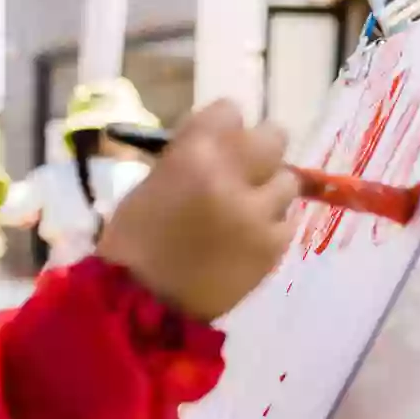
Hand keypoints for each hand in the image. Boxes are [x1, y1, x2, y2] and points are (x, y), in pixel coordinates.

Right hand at [96, 100, 298, 321]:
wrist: (142, 306)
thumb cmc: (132, 244)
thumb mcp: (149, 185)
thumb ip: (187, 157)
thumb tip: (215, 143)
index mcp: (194, 154)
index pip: (229, 111)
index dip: (222, 128)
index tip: (214, 144)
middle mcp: (234, 176)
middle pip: (273, 136)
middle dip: (258, 151)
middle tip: (244, 171)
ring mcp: (259, 213)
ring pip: (286, 181)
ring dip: (267, 192)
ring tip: (244, 213)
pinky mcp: (273, 247)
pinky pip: (287, 222)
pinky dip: (270, 227)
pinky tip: (246, 241)